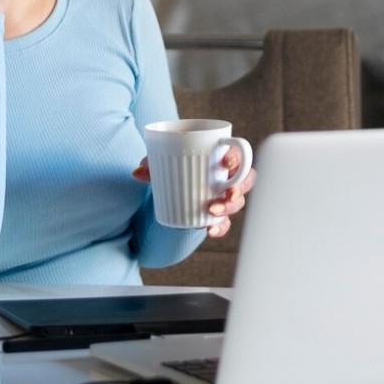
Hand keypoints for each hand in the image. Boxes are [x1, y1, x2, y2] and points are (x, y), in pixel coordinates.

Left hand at [132, 147, 256, 238]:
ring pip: (237, 202)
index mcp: (219, 156)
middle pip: (245, 180)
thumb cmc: (171, 166)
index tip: (226, 162)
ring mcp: (223, 196)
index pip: (239, 154)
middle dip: (240, 187)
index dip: (238, 157)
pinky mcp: (216, 214)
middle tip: (228, 192)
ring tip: (213, 209)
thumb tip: (138, 172)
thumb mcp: (162, 162)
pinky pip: (225, 222)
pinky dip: (219, 227)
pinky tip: (210, 230)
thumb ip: (151, 164)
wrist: (168, 188)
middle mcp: (226, 176)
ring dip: (229, 207)